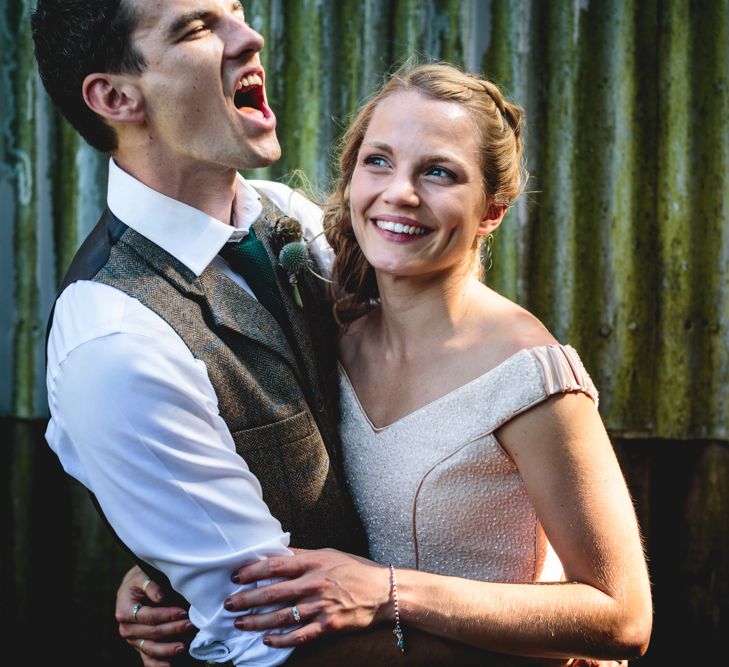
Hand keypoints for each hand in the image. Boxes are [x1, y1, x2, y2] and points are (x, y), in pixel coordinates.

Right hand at [115, 565, 194, 666]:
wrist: (134, 586)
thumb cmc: (141, 579)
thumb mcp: (143, 576)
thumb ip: (151, 585)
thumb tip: (160, 597)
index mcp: (125, 611)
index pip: (148, 617)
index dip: (166, 615)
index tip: (182, 612)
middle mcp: (127, 628)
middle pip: (152, 633)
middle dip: (172, 629)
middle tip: (190, 625)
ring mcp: (133, 640)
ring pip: (151, 648)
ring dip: (168, 649)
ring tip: (184, 647)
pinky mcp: (140, 646)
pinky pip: (147, 659)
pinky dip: (158, 665)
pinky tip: (169, 666)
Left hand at [226, 548, 391, 646]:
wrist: (383, 591)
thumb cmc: (354, 569)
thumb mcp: (328, 554)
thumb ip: (302, 556)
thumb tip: (277, 552)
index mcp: (313, 563)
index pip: (276, 566)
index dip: (253, 571)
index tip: (236, 576)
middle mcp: (315, 584)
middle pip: (273, 592)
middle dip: (247, 599)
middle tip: (228, 603)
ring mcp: (321, 606)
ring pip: (282, 616)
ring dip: (257, 621)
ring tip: (239, 623)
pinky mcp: (328, 625)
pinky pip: (300, 635)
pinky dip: (282, 639)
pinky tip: (267, 640)